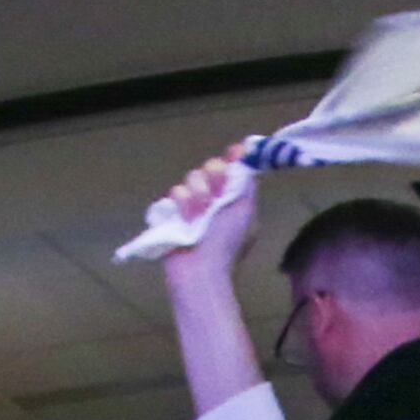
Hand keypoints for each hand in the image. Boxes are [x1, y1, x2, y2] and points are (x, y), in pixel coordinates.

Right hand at [157, 148, 256, 278]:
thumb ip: (245, 184)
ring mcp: (193, 204)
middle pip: (211, 167)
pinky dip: (182, 204)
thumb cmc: (228, 243)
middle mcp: (215, 198)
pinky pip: (175, 192)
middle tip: (217, 191)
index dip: (232, 157)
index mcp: (235, 198)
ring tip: (201, 214)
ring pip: (192, 177)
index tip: (235, 151)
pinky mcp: (173, 212)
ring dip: (199, 193)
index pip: (232, 168)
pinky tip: (186, 219)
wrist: (200, 268)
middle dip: (214, 175)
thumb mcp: (244, 211)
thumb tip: (246, 160)